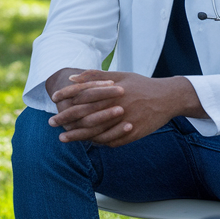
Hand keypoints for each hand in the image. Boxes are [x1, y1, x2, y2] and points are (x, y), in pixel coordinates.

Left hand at [51, 70, 204, 146]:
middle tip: (51, 123)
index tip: (53, 99)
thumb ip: (95, 76)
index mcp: (112, 91)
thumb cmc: (140, 84)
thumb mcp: (119, 76)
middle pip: (86, 115)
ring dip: (78, 136)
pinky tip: (87, 142)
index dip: (67, 96)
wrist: (168, 98)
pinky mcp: (133, 134)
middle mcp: (117, 106)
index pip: (84, 94)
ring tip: (63, 138)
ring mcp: (125, 122)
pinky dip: (98, 142)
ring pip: (97, 131)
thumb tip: (71, 78)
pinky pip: (111, 141)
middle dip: (67, 120)